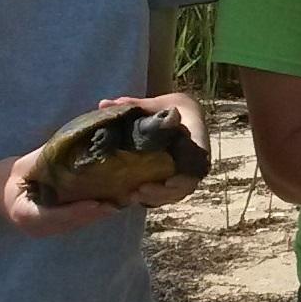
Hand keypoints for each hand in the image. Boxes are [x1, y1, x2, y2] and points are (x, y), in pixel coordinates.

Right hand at [0, 152, 114, 237]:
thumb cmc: (6, 175)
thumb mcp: (25, 164)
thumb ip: (48, 159)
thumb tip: (75, 143)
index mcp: (25, 214)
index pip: (56, 215)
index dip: (78, 211)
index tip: (98, 204)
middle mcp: (35, 228)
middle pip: (70, 223)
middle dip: (95, 213)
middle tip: (119, 201)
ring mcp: (42, 231)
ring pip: (74, 225)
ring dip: (96, 215)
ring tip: (119, 202)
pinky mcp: (49, 228)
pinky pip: (72, 223)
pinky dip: (88, 214)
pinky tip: (106, 203)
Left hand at [95, 91, 210, 208]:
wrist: (185, 113)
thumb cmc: (173, 107)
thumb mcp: (157, 103)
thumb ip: (134, 104)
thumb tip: (103, 104)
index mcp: (197, 142)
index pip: (197, 165)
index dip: (185, 178)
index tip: (168, 182)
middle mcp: (195, 162)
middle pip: (185, 186)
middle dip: (163, 193)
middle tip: (140, 190)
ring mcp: (186, 173)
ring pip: (175, 194)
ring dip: (156, 198)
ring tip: (133, 196)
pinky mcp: (176, 179)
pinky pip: (168, 194)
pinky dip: (153, 198)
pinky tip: (133, 196)